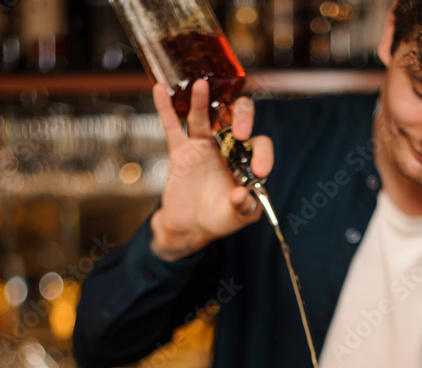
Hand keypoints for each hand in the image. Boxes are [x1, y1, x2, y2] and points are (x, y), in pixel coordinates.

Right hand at [149, 80, 273, 260]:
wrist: (191, 227)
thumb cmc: (220, 218)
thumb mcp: (238, 217)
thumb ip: (245, 207)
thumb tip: (241, 194)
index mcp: (246, 159)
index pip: (259, 144)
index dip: (262, 154)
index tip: (259, 171)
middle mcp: (227, 147)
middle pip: (236, 119)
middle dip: (242, 118)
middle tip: (241, 132)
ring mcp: (203, 146)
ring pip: (204, 118)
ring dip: (201, 101)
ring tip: (200, 85)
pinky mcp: (181, 151)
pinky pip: (173, 127)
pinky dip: (166, 109)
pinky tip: (159, 89)